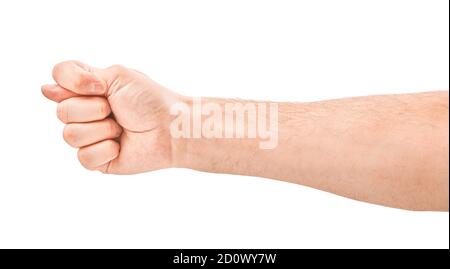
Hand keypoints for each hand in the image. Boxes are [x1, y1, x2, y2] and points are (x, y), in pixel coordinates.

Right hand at [42, 61, 181, 173]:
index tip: (100, 88)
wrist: (170, 129)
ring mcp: (90, 136)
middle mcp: (85, 111)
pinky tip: (120, 146)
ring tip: (121, 129)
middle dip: (93, 110)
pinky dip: (105, 150)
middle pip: (62, 111)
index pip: (59, 78)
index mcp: (89, 88)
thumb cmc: (149, 100)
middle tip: (116, 111)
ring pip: (70, 135)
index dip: (74, 84)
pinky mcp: (97, 160)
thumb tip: (46, 90)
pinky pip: (83, 157)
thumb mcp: (117, 76)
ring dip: (101, 130)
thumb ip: (80, 77)